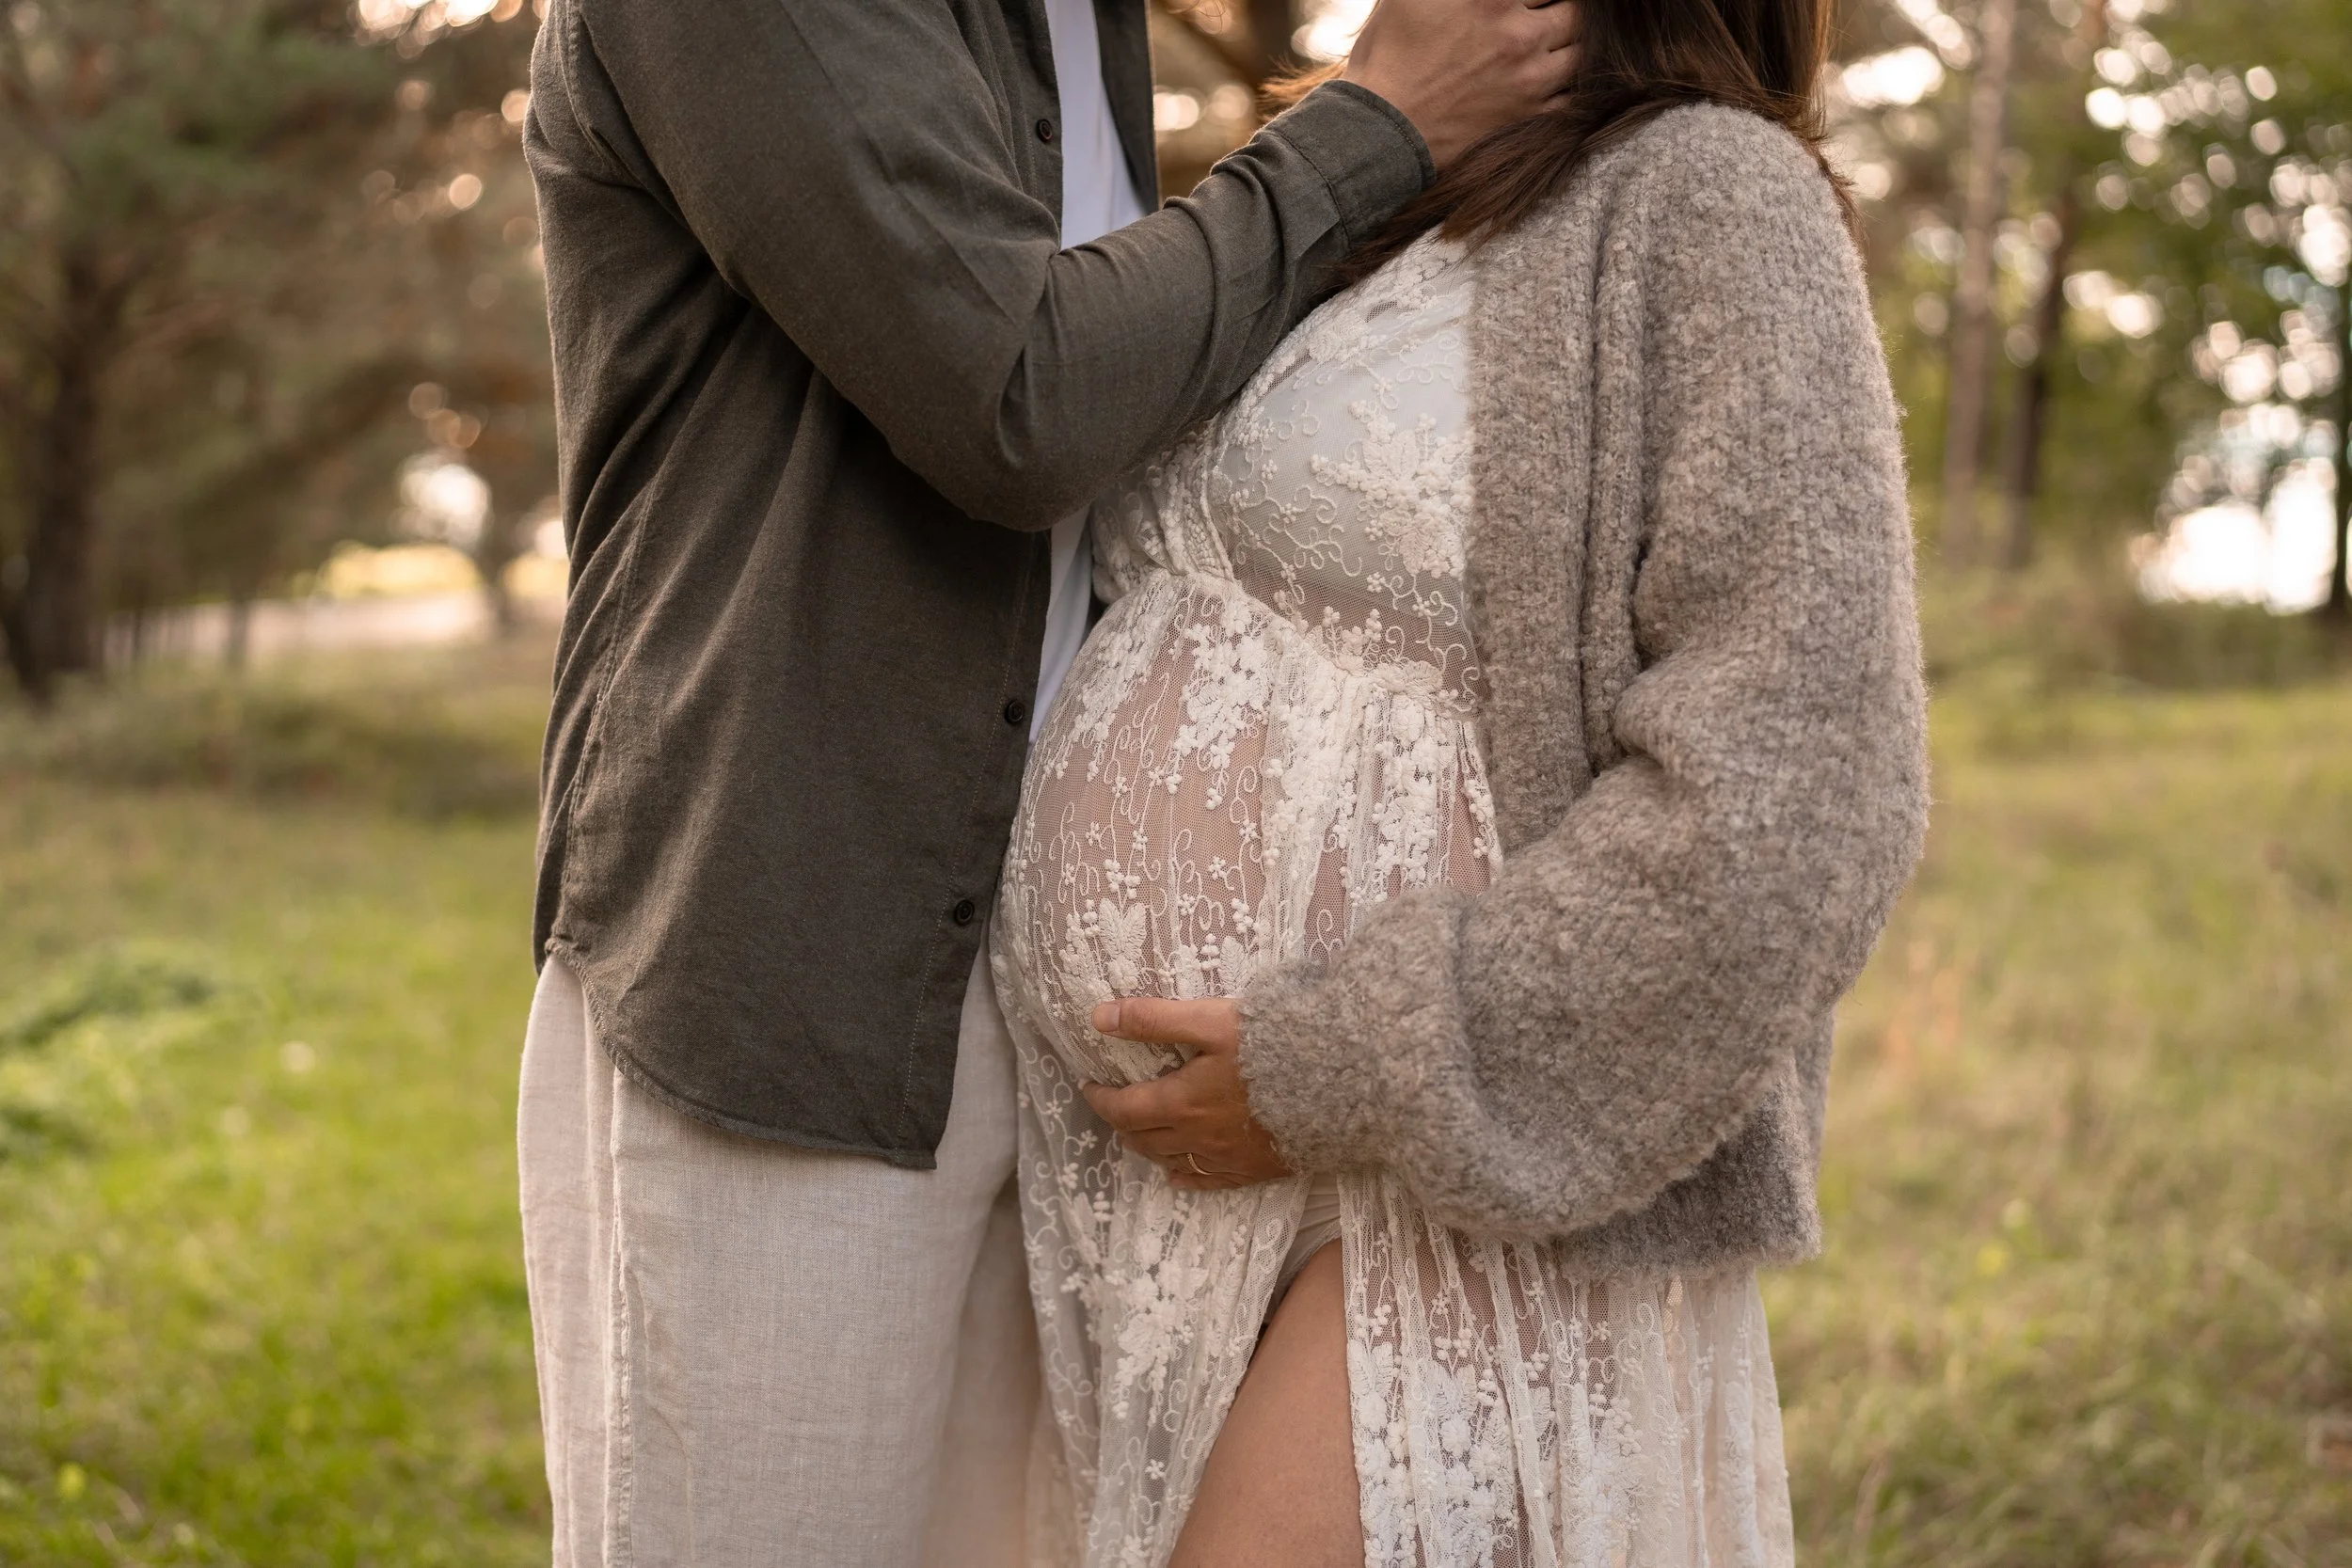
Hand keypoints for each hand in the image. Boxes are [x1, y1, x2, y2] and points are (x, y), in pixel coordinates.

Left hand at [1081, 998, 1294, 1190]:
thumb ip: (1153, 1019)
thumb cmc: (1275, 1044)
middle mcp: (1197, 1138)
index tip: (1090, 1086)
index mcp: (1180, 1103)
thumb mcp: (1210, 1021)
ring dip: (1149, 1147)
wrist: (1342, 1084)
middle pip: (1144, 1139)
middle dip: (1123, 1122)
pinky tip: (1178, 1174)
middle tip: (1117, 1105)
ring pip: (1172, 1161)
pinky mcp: (1257, 1169)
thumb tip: (1098, 1018)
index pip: (1123, 1109)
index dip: (1101, 1099)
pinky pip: (1209, 1182)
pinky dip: (1185, 1177)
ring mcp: (1227, 1159)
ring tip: (1142, 1132)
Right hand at [1344, 0, 1581, 169]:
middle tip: (1543, 14)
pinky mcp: (1529, 115)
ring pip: (1582, 50)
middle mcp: (1521, 34)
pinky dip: (1570, 83)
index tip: (1526, 5)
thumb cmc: (1388, 58)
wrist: (1380, 131)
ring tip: (1554, 40)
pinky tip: (1553, 75)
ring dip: (1571, 41)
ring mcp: (1530, 79)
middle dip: (1560, 9)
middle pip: (1576, 10)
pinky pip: (1573, 95)